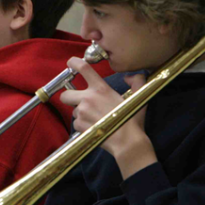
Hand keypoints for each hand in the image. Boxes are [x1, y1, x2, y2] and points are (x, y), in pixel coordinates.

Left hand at [61, 57, 155, 178]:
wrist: (127, 142)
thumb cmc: (132, 120)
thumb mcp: (138, 97)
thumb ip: (136, 81)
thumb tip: (129, 77)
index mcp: (101, 89)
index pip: (83, 68)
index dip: (73, 63)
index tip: (71, 63)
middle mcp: (88, 98)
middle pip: (65, 94)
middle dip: (69, 98)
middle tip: (80, 102)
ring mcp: (82, 112)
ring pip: (73, 111)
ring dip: (80, 114)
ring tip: (95, 119)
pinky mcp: (79, 125)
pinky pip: (76, 123)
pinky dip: (82, 126)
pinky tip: (94, 128)